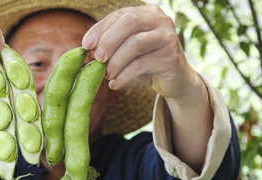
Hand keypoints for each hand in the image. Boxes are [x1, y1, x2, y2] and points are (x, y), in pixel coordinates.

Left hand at [81, 4, 197, 100]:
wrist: (175, 80)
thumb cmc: (146, 63)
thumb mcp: (126, 51)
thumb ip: (111, 47)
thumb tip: (88, 50)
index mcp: (146, 13)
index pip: (120, 15)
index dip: (100, 29)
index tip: (86, 45)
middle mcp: (160, 20)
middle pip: (130, 23)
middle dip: (109, 41)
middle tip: (97, 59)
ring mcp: (168, 37)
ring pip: (135, 44)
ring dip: (116, 61)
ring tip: (107, 75)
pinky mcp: (171, 56)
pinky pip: (142, 64)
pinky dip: (124, 76)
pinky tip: (115, 84)